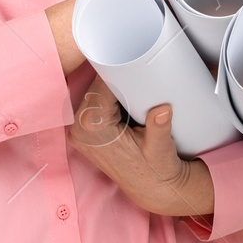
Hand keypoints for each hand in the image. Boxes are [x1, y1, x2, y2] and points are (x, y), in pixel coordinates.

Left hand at [67, 74, 215, 218]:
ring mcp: (81, 133)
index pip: (100, 87)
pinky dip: (109, 95)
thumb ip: (159, 127)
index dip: (115, 69)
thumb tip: (163, 110)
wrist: (154, 188)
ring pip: (94, 93)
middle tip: (135, 61)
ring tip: (133, 74)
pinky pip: (95, 103)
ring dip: (112, 84)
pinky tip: (125, 90)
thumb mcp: (160, 148)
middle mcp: (80, 131)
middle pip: (95, 88)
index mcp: (92, 131)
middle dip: (115, 75)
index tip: (130, 54)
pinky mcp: (87, 133)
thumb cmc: (157, 170)